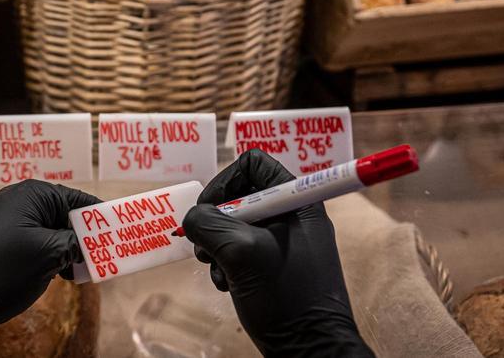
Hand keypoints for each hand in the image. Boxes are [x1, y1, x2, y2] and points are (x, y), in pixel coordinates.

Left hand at [0, 180, 98, 355]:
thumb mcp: (49, 254)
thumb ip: (76, 243)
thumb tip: (90, 243)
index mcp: (34, 195)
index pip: (81, 201)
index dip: (103, 219)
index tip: (124, 234)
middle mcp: (22, 202)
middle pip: (67, 216)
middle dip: (87, 237)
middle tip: (108, 258)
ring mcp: (10, 222)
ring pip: (53, 232)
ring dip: (71, 250)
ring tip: (85, 271)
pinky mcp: (3, 242)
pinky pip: (38, 243)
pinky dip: (53, 257)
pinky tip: (63, 275)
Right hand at [182, 150, 371, 356]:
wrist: (311, 350)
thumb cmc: (288, 298)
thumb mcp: (242, 253)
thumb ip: (211, 224)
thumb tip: (192, 217)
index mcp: (297, 200)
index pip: (253, 163)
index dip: (224, 180)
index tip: (208, 210)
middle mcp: (292, 215)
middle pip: (239, 195)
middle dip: (215, 220)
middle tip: (205, 246)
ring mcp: (284, 241)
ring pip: (235, 225)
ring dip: (217, 246)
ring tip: (217, 270)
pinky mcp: (275, 265)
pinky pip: (241, 250)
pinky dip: (226, 264)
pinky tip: (226, 285)